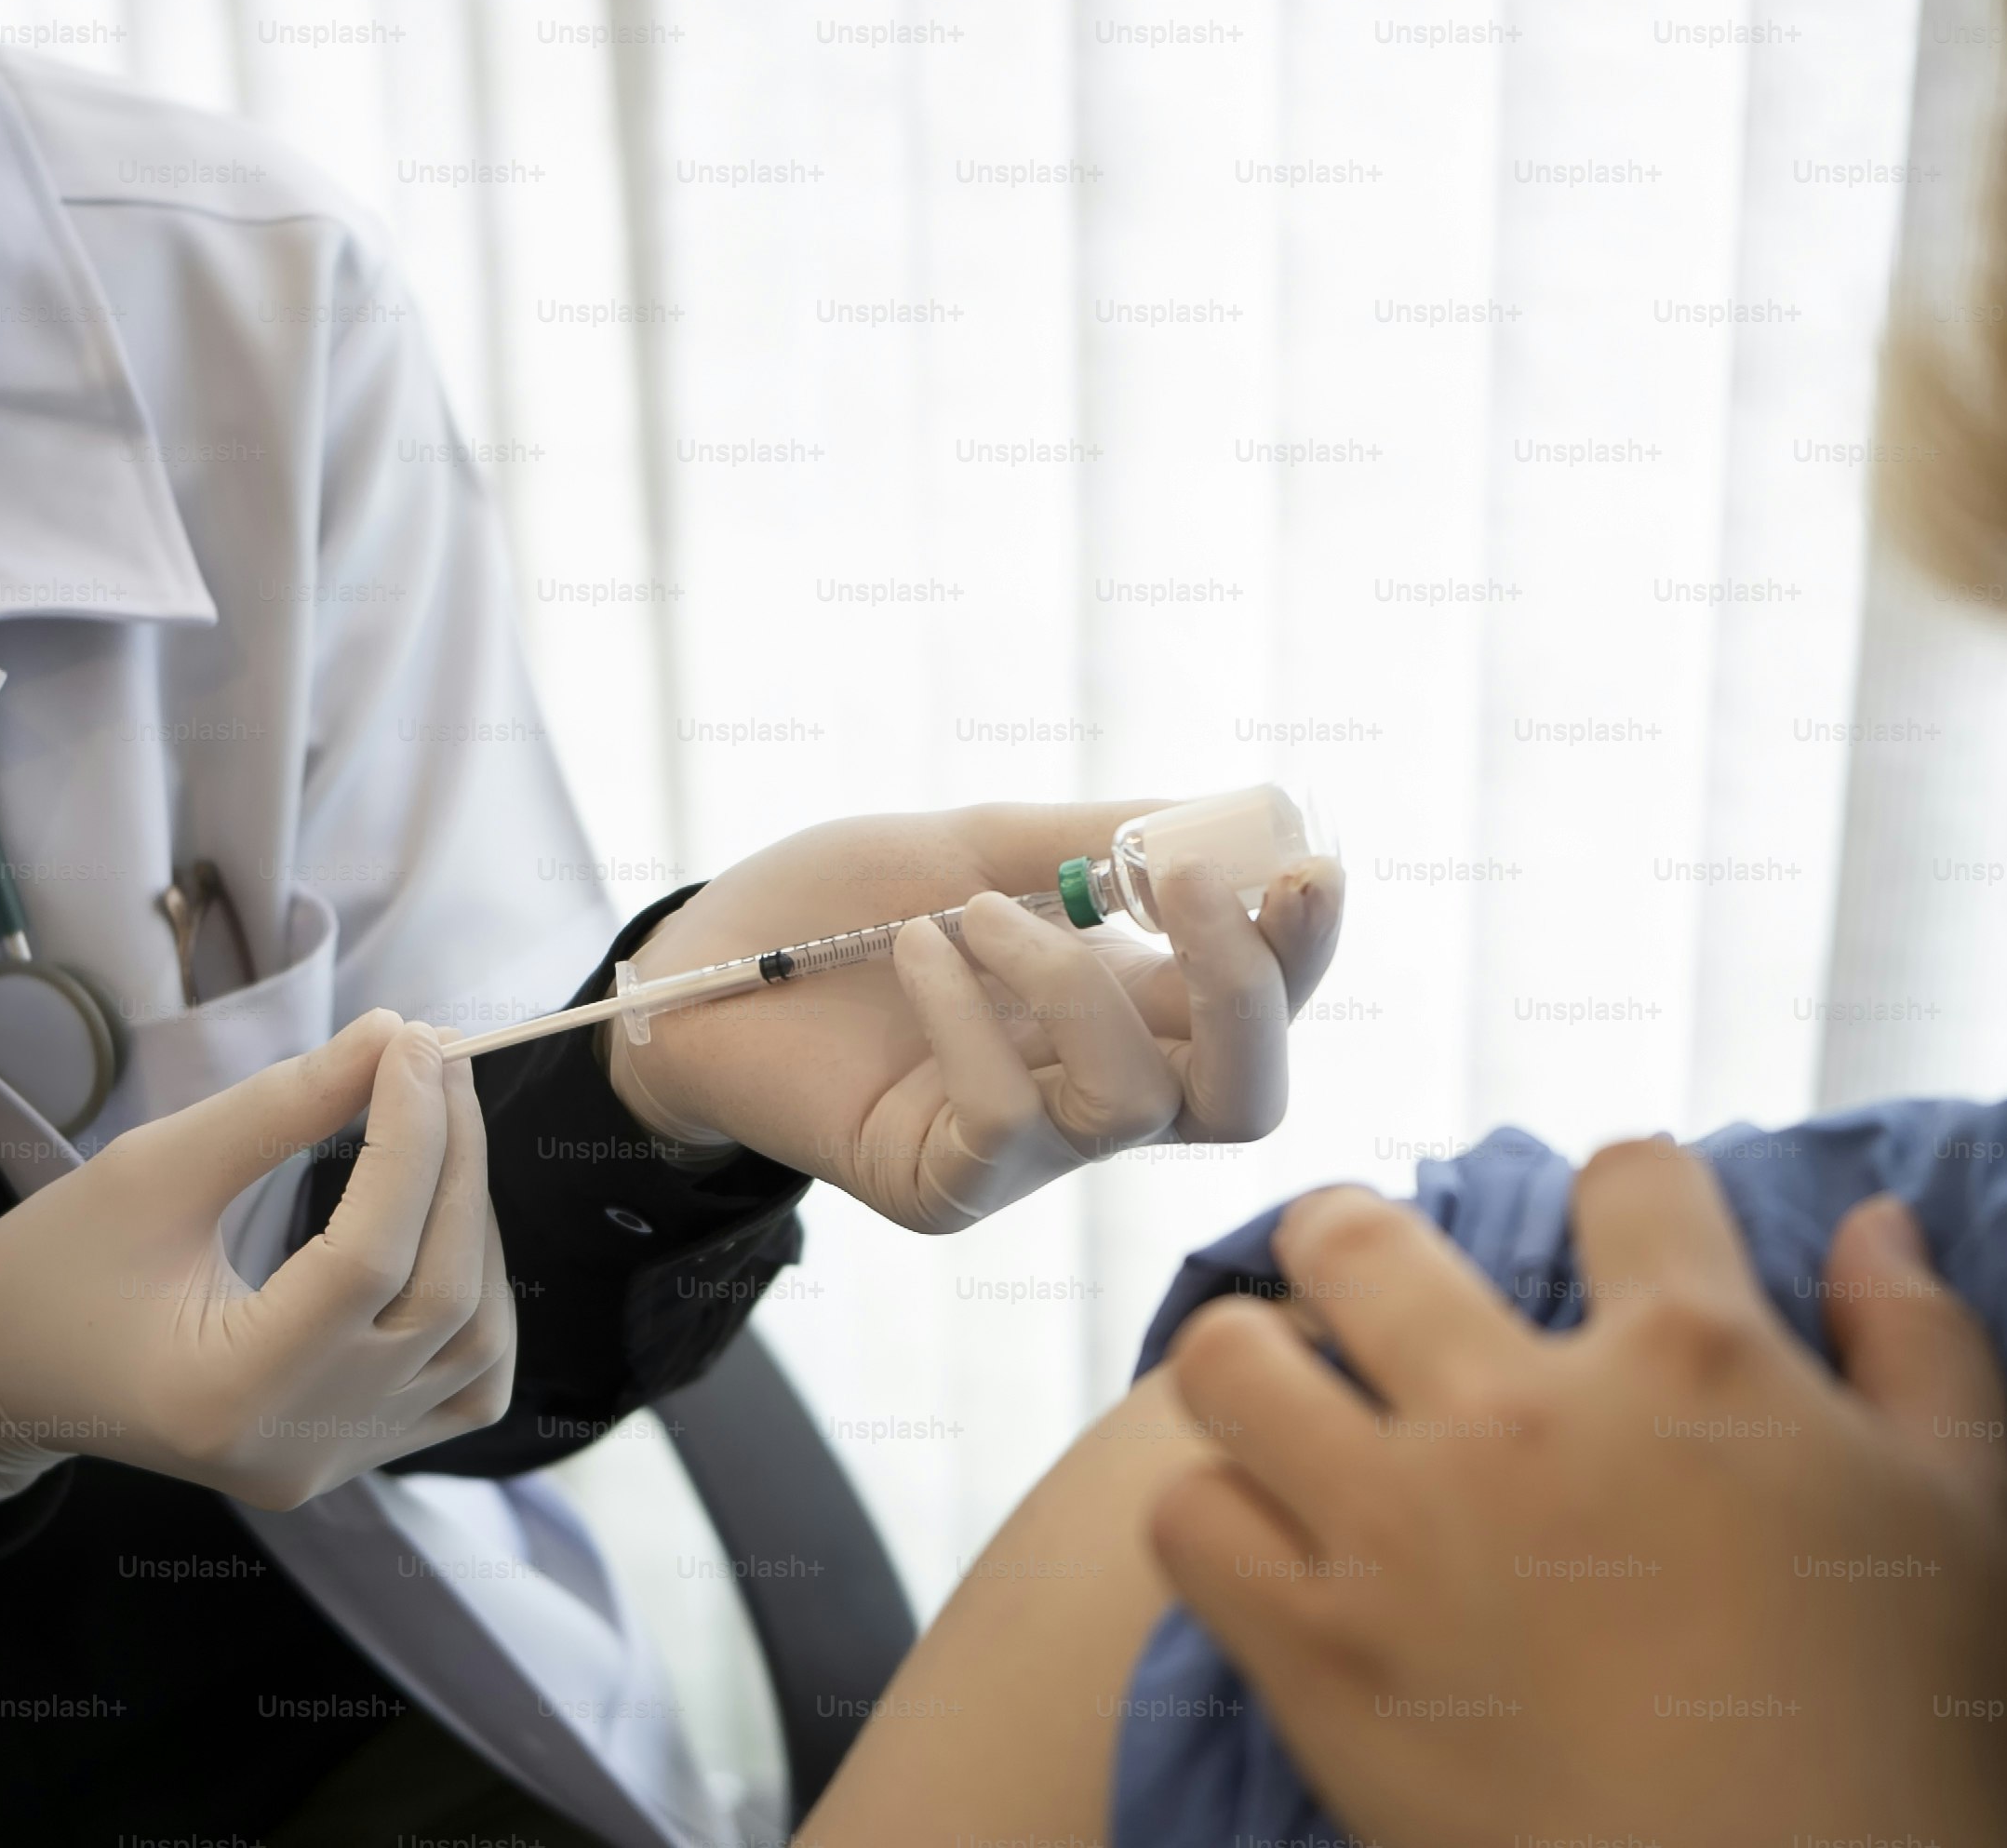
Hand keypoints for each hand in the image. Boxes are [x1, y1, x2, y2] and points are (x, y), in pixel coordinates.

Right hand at [0, 1012, 514, 1510]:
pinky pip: (465, 1385)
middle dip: (454, 1163)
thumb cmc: (51, 1267)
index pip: (369, 1254)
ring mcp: (332, 1464)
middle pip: (440, 1298)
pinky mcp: (350, 1458)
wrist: (1, 1377)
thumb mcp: (152, 1168)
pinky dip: (477, 1300)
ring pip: (473, 1343)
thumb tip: (394, 1035)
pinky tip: (444, 1229)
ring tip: (437, 1132)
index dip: (410, 1134)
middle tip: (435, 1061)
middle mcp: (298, 1446)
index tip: (413, 1039)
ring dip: (473, 1227)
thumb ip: (282, 1106)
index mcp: (227, 1393)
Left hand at [606, 802, 1344, 1230]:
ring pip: (1136, 1104)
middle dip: (1247, 994)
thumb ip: (1100, 843)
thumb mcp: (976, 846)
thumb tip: (1239, 819)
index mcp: (1127, 1006)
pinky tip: (913, 951)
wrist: (698, 963)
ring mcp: (1024, 1152)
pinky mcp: (943, 1188)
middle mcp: (1094, 1090)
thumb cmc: (835, 906)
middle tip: (1196, 890)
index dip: (1301, 951)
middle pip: (1243, 1096)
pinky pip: (1007, 1118)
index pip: (1259, 1007)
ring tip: (972, 913)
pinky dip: (970, 1015)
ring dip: (1071, 982)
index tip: (1309, 869)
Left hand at [1146, 1142, 2006, 1847]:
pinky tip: (1268, 1541)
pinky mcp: (1313, 1653)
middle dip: (1354, 1240)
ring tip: (1289, 1401)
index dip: (1632, 1194)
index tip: (1628, 1236)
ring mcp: (1393, 1528)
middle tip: (1369, 1285)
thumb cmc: (1906, 1741)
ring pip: (1228, 1360)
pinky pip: (1189, 1522)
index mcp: (1688, 1359)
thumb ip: (1921, 1347)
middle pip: (1357, 1238)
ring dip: (1255, 1368)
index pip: (1627, 1180)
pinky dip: (1214, 1520)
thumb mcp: (1971, 1521)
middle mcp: (1514, 1413)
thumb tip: (1872, 1226)